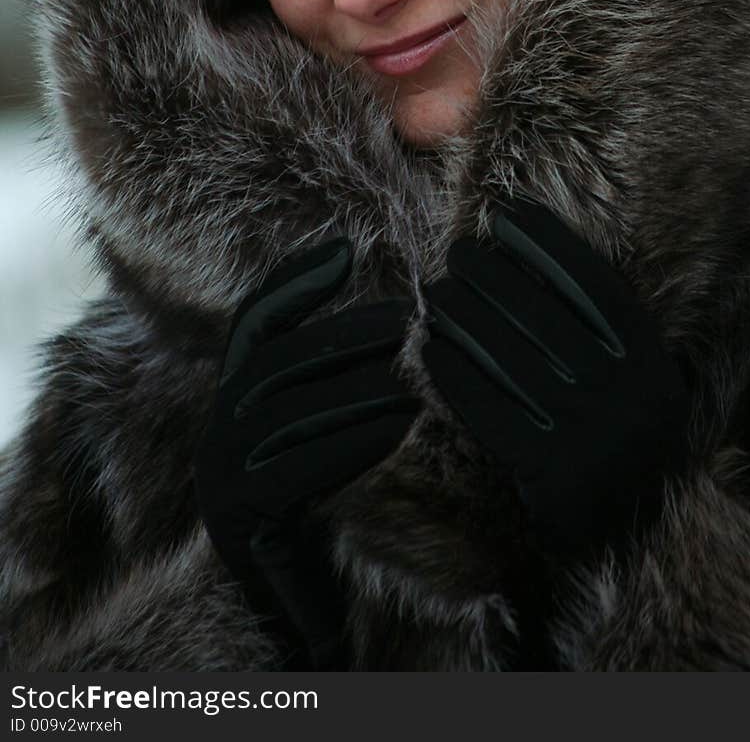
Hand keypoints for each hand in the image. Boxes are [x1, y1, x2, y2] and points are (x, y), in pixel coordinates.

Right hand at [195, 238, 418, 666]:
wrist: (291, 614)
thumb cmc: (319, 518)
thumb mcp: (322, 437)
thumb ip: (333, 384)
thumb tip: (390, 316)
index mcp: (232, 401)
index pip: (255, 323)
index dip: (294, 282)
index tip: (344, 250)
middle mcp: (216, 429)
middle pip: (279, 360)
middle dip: (345, 334)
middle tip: (410, 321)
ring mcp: (221, 473)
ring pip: (291, 411)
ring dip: (359, 387)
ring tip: (417, 376)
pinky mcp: (238, 515)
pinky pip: (298, 466)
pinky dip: (352, 440)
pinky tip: (399, 427)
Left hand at [421, 199, 690, 553]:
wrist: (631, 547)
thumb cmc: (616, 447)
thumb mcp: (636, 387)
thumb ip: (608, 334)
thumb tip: (537, 257)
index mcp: (652, 367)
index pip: (594, 286)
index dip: (548, 244)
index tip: (506, 214)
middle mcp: (628, 398)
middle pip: (544, 316)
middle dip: (492, 276)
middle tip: (455, 252)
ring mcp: (590, 439)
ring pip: (510, 358)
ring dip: (464, 317)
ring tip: (433, 292)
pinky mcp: (548, 475)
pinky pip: (489, 410)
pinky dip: (455, 375)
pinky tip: (428, 349)